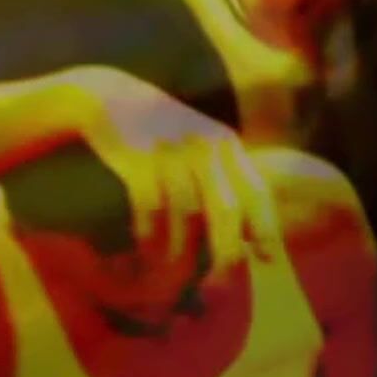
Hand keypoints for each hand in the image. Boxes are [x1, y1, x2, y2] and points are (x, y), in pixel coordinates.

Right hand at [62, 66, 280, 271]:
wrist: (109, 96)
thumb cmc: (161, 133)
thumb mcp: (202, 146)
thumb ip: (228, 182)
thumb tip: (251, 238)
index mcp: (226, 144)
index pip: (256, 191)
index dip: (265, 227)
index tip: (267, 260)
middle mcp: (204, 146)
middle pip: (225, 209)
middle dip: (226, 250)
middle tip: (221, 280)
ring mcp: (172, 149)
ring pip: (186, 213)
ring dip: (180, 249)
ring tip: (174, 268)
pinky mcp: (138, 156)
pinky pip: (150, 205)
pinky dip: (149, 232)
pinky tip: (146, 246)